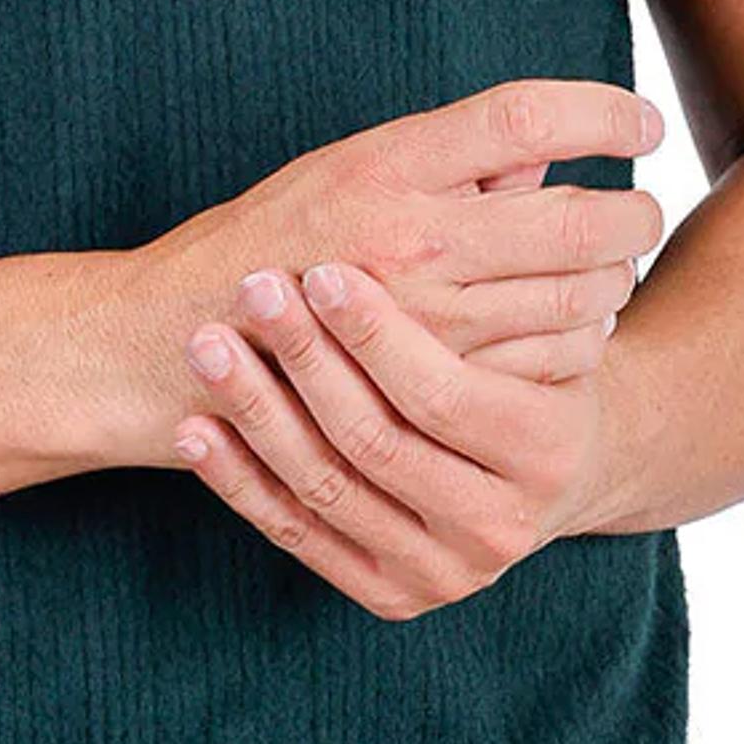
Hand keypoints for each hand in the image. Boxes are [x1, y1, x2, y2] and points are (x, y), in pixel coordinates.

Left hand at [118, 78, 668, 616]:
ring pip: (328, 490)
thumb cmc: (529, 367)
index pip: (445, 393)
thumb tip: (514, 149)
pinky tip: (196, 427)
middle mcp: (498, 529)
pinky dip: (240, 482)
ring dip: (257, 415)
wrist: (540, 476)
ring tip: (206, 344)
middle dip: (305, 362)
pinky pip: (298, 536)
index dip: (380, 332)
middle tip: (251, 289)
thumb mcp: (546, 314)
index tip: (322, 270)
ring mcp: (442, 572)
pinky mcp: (390, 594)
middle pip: (378, 443)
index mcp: (545, 452)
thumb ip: (518, 245)